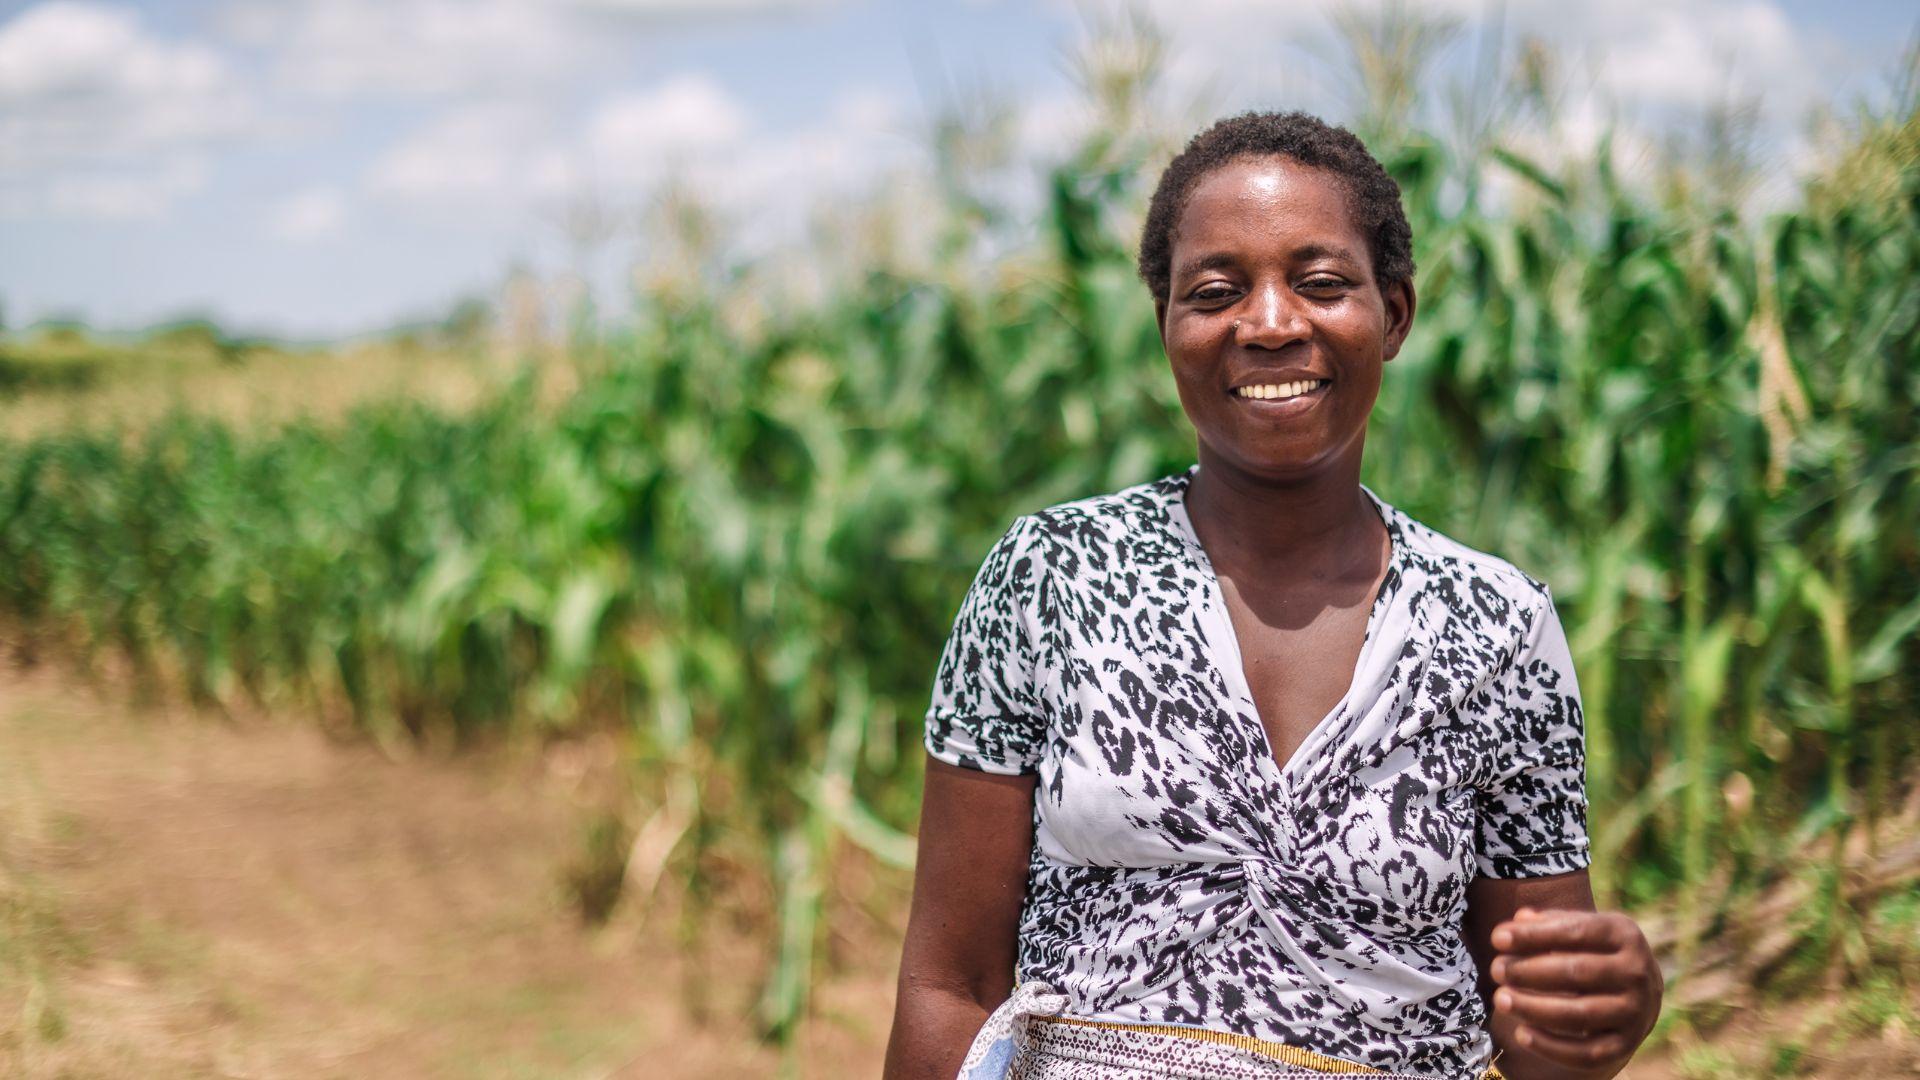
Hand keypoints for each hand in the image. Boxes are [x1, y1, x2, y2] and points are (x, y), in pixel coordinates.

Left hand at [1489, 907, 1661, 1071]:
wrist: (1637, 994)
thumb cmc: (1594, 952)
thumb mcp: (1581, 929)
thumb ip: (1550, 923)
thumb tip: (1520, 919)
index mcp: (1624, 935)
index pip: (1575, 932)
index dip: (1534, 935)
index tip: (1497, 938)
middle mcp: (1636, 974)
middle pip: (1577, 973)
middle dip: (1529, 972)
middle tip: (1495, 970)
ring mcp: (1635, 1012)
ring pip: (1579, 1015)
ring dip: (1534, 1008)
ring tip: (1501, 999)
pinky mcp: (1626, 1046)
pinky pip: (1587, 1054)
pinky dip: (1551, 1047)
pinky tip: (1522, 1033)